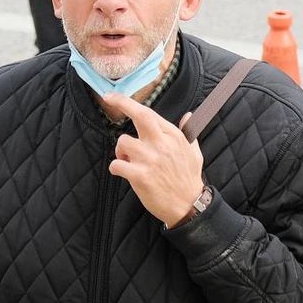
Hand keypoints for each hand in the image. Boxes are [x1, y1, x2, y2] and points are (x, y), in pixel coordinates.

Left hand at [104, 94, 203, 225]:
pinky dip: (116, 168)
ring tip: (127, 160)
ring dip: (120, 151)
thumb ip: (188, 131)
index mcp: (173, 136)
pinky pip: (116, 165)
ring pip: (123, 142)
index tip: (115, 96)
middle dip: (121, 103)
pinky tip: (123, 172)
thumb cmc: (189, 178)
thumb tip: (189, 115)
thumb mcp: (194, 151)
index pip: (149, 112)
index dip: (128, 102)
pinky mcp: (141, 177)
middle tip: (109, 98)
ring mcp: (151, 160)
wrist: (189, 206)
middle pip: (140, 116)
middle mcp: (162, 144)